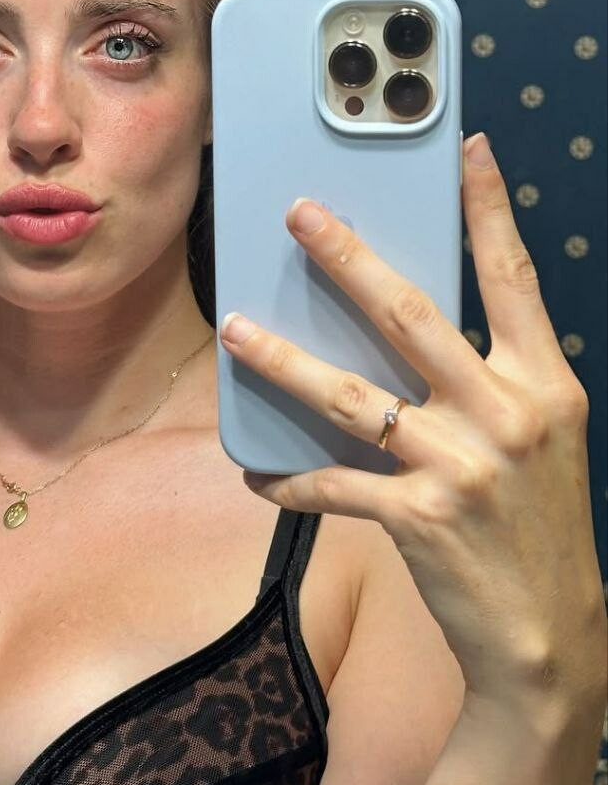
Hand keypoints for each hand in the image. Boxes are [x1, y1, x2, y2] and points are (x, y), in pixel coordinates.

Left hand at [219, 133, 605, 714]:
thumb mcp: (536, 441)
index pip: (515, 280)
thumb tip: (409, 336)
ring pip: (350, 394)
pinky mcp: (417, 515)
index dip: (490, 211)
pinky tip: (258, 474)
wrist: (548, 633)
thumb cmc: (535, 526)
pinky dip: (290, 480)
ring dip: (284, 360)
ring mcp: (460, 464)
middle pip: (411, 315)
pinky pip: (333, 484)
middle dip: (349, 258)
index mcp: (545, 384)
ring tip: (236, 329)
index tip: (468, 151)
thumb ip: (487, 384)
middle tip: (299, 214)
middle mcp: (507, 414)